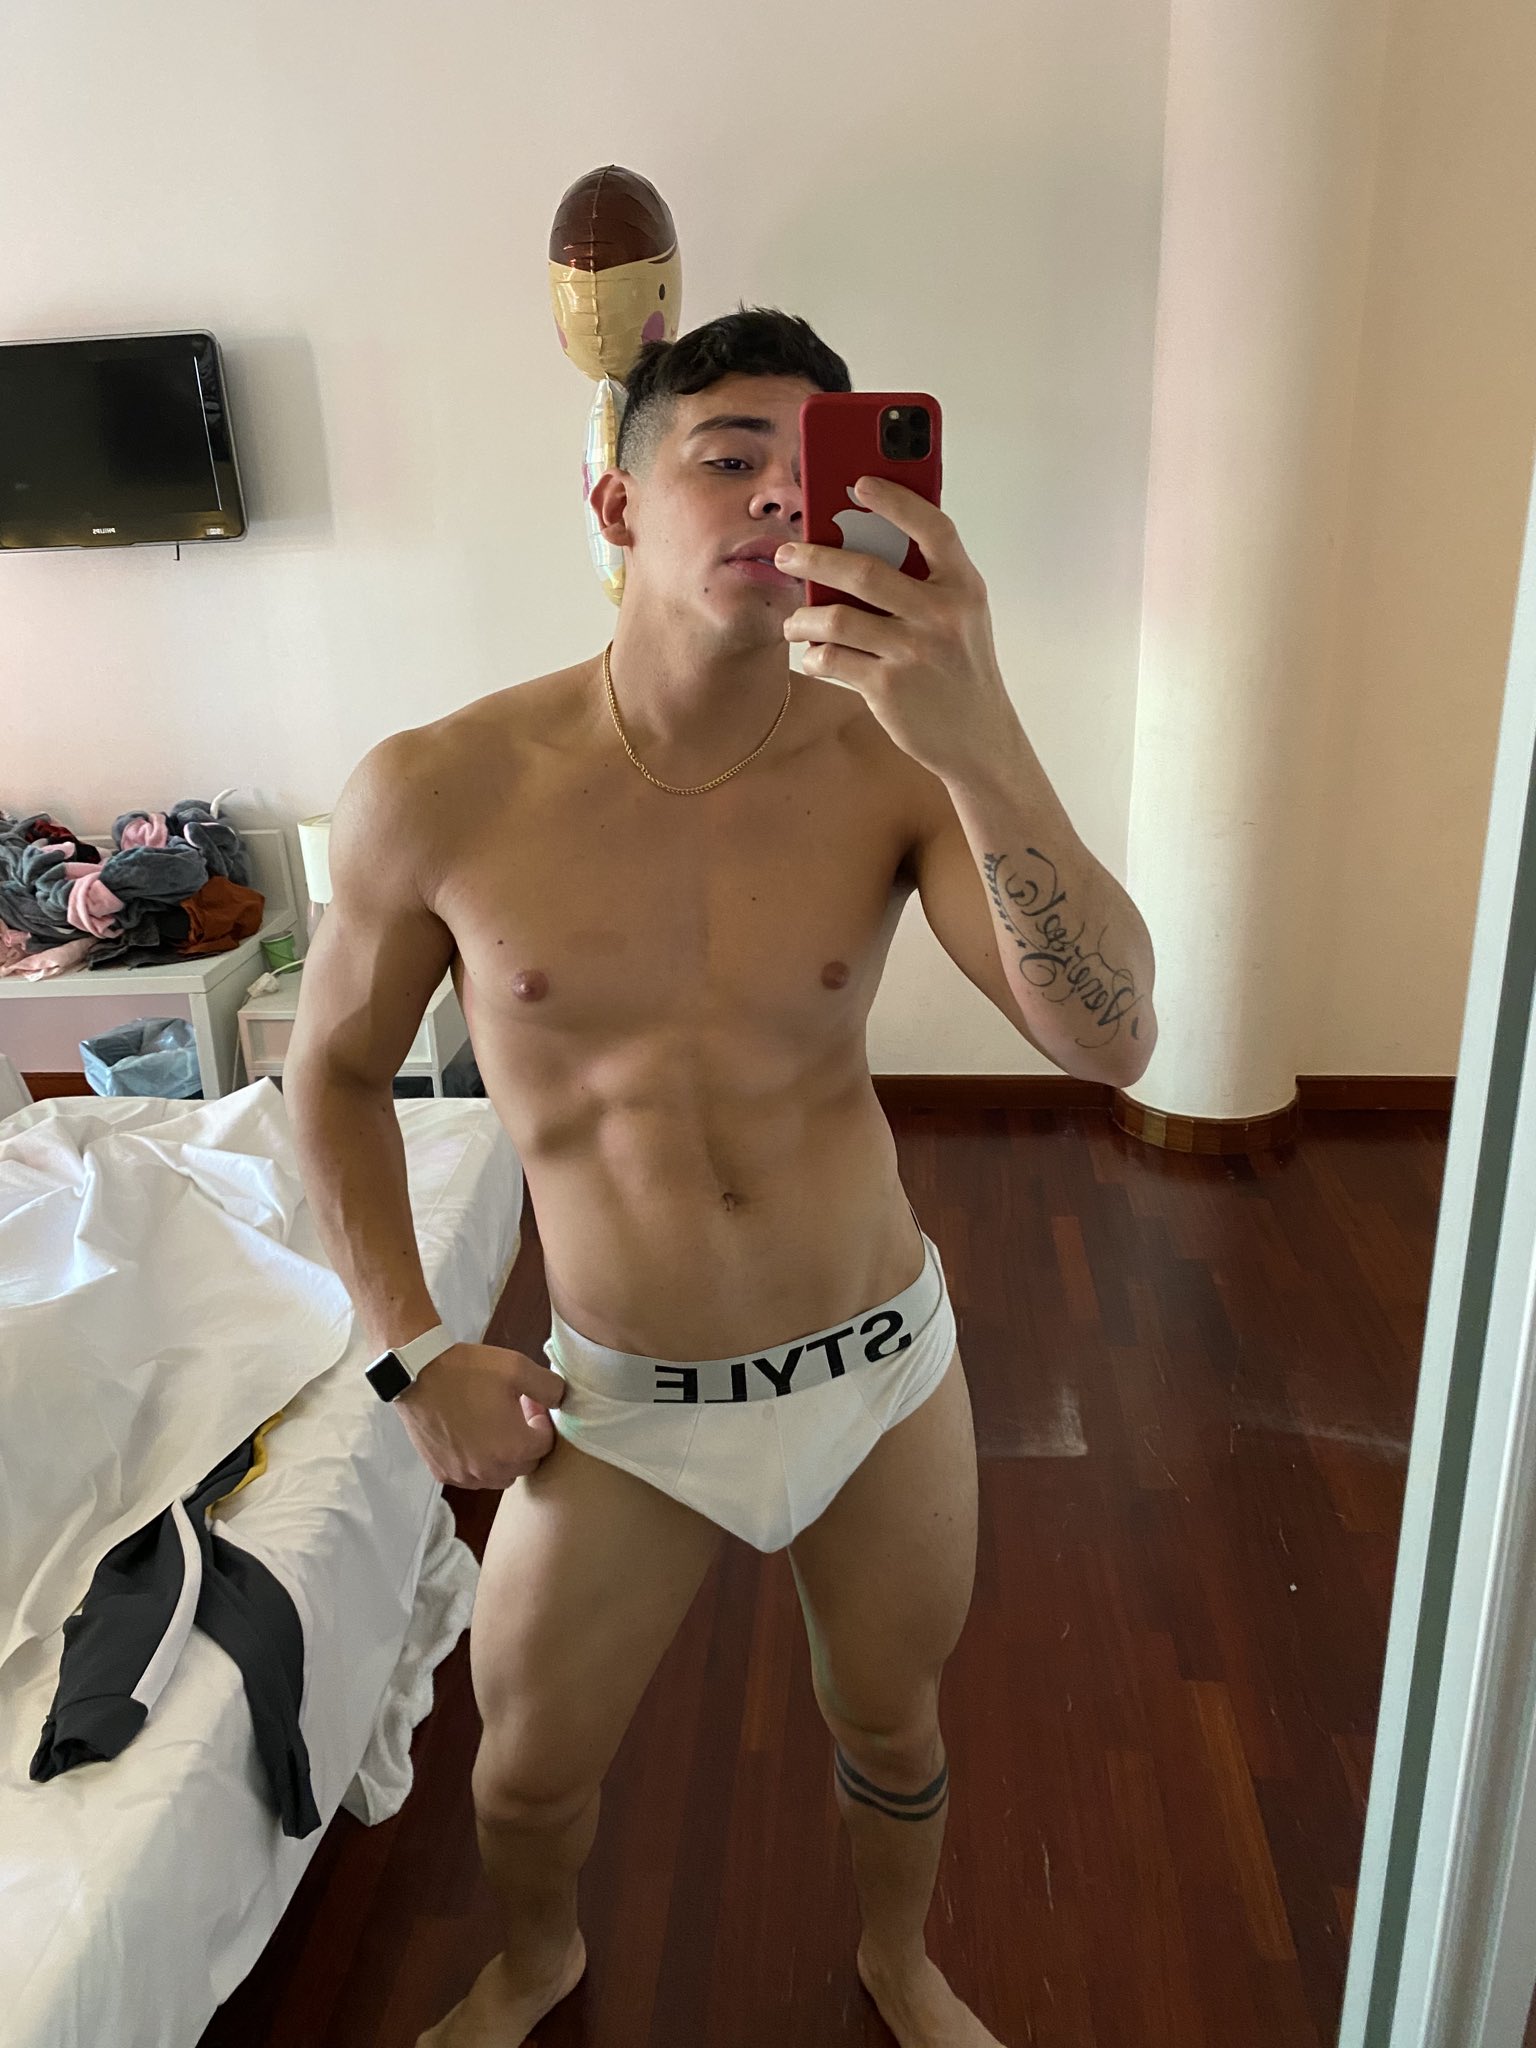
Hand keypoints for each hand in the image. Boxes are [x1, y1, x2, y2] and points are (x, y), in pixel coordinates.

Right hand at [394, 1340, 567, 1489]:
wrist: (417, 1374)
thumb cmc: (468, 1370)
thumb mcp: (518, 1367)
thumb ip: (550, 1387)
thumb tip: (561, 1400)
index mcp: (514, 1448)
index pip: (546, 1445)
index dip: (542, 1421)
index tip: (529, 1402)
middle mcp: (491, 1470)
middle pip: (525, 1464)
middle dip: (526, 1441)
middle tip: (514, 1413)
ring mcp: (464, 1475)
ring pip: (500, 1475)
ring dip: (504, 1456)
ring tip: (493, 1425)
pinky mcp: (443, 1474)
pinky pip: (472, 1477)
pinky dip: (478, 1463)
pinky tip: (471, 1436)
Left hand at [775, 473, 1019, 781]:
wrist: (979, 739)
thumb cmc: (960, 667)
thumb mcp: (962, 615)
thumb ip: (927, 579)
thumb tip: (861, 538)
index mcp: (964, 587)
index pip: (932, 528)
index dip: (895, 500)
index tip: (859, 482)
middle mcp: (942, 615)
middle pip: (864, 571)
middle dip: (814, 558)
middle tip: (786, 554)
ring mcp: (914, 653)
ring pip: (838, 619)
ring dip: (803, 618)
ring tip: (792, 622)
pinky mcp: (889, 689)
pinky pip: (833, 660)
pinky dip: (814, 657)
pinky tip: (812, 657)